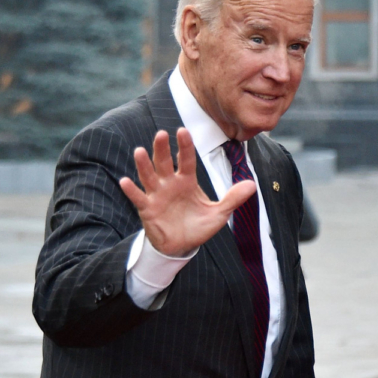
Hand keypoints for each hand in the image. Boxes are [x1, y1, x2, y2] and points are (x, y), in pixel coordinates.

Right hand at [119, 128, 255, 256]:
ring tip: (139, 151)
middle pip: (164, 163)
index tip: (183, 130)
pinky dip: (132, 190)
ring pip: (149, 176)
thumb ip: (233, 199)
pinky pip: (138, 198)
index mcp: (187, 182)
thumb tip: (252, 185)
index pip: (186, 160)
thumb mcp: (219, 213)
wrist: (182, 246)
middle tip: (161, 134)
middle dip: (162, 149)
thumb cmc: (198, 226)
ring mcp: (157, 195)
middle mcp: (170, 184)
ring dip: (144, 165)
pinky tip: (125, 181)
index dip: (184, 146)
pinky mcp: (147, 209)